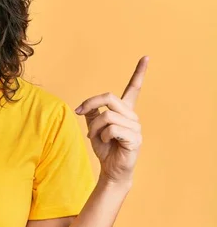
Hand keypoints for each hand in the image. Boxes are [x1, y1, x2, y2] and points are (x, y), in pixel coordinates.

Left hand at [75, 56, 148, 185]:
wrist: (111, 169)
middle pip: (109, 97)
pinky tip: (107, 143)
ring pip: (106, 116)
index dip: (139, 72)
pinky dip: (103, 136)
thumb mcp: (94, 127)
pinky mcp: (134, 139)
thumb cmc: (105, 148)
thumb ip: (91, 113)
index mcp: (124, 111)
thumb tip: (84, 106)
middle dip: (89, 104)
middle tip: (79, 112)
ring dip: (94, 128)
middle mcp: (132, 116)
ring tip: (96, 138)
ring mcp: (135, 127)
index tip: (146, 57)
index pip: (133, 88)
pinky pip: (112, 130)